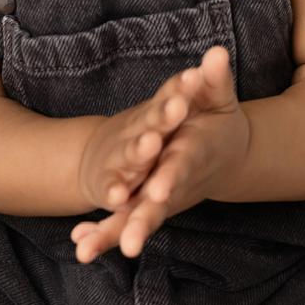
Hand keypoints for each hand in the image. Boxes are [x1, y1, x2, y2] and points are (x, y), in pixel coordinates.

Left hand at [71, 45, 249, 261]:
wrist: (225, 153)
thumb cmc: (218, 119)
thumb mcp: (218, 96)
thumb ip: (215, 78)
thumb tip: (217, 54)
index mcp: (193, 154)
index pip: (182, 166)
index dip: (171, 177)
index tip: (158, 191)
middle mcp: (176, 181)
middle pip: (159, 205)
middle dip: (143, 222)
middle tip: (129, 242)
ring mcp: (162, 196)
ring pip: (136, 218)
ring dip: (113, 233)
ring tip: (87, 250)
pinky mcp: (148, 203)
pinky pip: (124, 220)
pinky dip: (103, 234)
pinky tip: (79, 246)